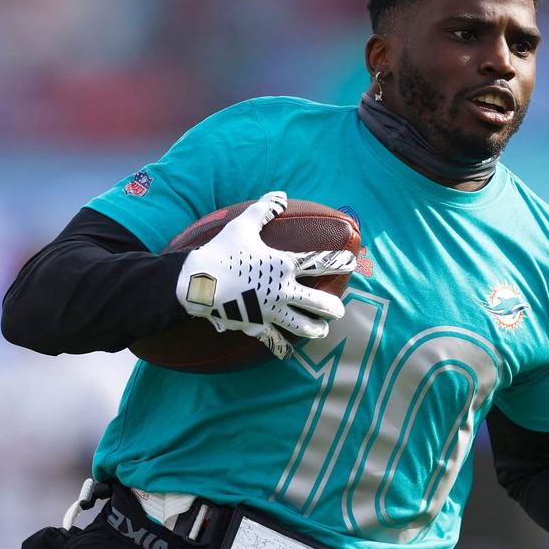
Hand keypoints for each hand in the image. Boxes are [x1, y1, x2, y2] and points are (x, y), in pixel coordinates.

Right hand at [176, 191, 357, 359]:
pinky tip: (288, 352)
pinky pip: (272, 340)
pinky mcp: (255, 326)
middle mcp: (282, 290)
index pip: (319, 263)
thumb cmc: (222, 251)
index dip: (338, 262)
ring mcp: (270, 311)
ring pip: (301, 326)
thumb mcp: (244, 225)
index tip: (351, 262)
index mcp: (283, 265)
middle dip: (331, 307)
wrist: (197, 281)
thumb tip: (280, 196)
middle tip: (338, 310)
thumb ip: (264, 209)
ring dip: (314, 329)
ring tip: (322, 331)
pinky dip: (281, 347)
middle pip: (317, 302)